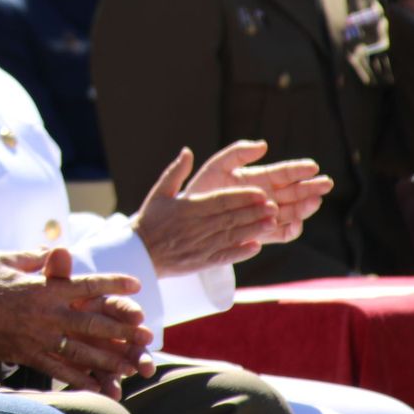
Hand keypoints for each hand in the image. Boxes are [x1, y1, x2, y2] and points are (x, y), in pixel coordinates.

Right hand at [0, 248, 151, 397]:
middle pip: (93, 322)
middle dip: (123, 329)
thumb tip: (56, 250)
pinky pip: (60, 371)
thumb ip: (35, 257)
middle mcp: (46, 313)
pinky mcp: (28, 356)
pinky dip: (82, 381)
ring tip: (133, 365)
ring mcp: (38, 337)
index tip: (136, 285)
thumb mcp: (6, 258)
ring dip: (110, 359)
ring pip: (82, 351)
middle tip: (146, 334)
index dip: (113, 285)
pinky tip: (100, 388)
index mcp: (43, 287)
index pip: (86, 285)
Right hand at [130, 147, 277, 276]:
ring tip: (272, 223)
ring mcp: (200, 245)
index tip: (260, 193)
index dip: (241, 197)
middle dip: (253, 212)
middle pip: (230, 217)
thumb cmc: (150, 219)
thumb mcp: (160, 192)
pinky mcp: (202, 261)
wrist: (139, 253)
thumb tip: (188, 151)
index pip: (220, 201)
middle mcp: (197, 226)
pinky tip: (256, 247)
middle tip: (274, 206)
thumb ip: (176, 171)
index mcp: (188, 208)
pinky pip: (224, 256)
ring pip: (231, 236)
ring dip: (253, 230)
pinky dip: (240, 252)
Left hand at [183, 140, 333, 243]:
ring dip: (305, 207)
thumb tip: (264, 144)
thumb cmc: (203, 188)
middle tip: (325, 184)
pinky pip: (282, 233)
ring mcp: (266, 215)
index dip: (298, 170)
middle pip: (294, 192)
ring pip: (292, 211)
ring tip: (314, 201)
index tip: (313, 166)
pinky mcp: (262, 233)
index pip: (283, 173)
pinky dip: (292, 228)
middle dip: (310, 188)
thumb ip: (238, 152)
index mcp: (258, 178)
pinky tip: (297, 222)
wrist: (190, 217)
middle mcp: (267, 196)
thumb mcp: (218, 165)